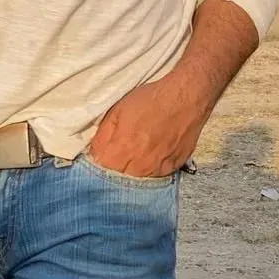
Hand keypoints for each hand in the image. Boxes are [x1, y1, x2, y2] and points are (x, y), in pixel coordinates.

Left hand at [88, 73, 210, 178]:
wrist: (185, 98)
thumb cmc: (150, 100)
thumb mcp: (117, 110)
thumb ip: (102, 136)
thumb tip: (93, 154)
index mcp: (122, 150)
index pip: (102, 170)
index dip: (99, 163)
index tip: (100, 156)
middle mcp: (140, 166)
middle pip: (119, 179)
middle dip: (114, 170)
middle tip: (117, 154)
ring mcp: (157, 170)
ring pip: (138, 180)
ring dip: (132, 171)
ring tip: (136, 152)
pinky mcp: (172, 169)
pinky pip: (156, 177)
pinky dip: (150, 169)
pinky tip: (151, 154)